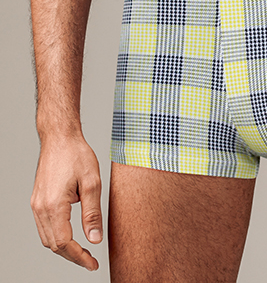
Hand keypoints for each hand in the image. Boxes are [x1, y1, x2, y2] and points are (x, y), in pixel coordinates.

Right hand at [30, 135, 101, 270]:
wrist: (60, 138)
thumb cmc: (77, 156)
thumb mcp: (92, 184)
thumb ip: (92, 213)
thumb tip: (95, 238)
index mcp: (54, 206)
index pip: (64, 243)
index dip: (79, 257)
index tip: (93, 264)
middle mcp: (40, 208)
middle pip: (54, 245)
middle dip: (72, 256)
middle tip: (91, 261)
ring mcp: (36, 204)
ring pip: (47, 238)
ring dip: (64, 248)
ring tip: (83, 252)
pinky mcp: (38, 200)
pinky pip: (44, 227)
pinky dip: (57, 236)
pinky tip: (71, 236)